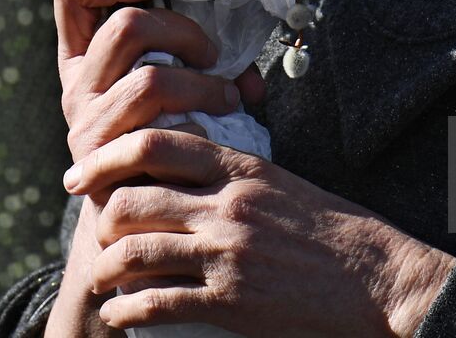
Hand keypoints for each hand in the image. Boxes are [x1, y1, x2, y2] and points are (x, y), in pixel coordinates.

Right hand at [53, 0, 266, 162]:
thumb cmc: (172, 133)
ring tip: (229, 96)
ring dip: (202, 82)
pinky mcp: (107, 160)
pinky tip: (216, 127)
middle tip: (213, 55)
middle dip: (185, 31)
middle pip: (125, 26)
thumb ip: (204, 61)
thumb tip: (252, 77)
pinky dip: (198, 117)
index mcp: (84, 54)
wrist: (146, 214)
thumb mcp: (177, 81)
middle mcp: (77, 85)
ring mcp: (87, 124)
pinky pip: (158, 127)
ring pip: (148, 78)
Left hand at [65, 129, 455, 336]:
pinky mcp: (231, 300)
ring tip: (104, 277)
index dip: (108, 156)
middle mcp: (229, 206)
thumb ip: (231, 174)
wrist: (374, 275)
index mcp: (241, 168)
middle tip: (93, 233)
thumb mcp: (281, 182)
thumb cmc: (328, 228)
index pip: (158, 144)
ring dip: (106, 268)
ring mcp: (227, 254)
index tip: (81, 173)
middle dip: (101, 219)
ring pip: (134, 252)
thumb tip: (180, 171)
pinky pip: (156, 302)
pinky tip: (122, 311)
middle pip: (133, 199)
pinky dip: (126, 308)